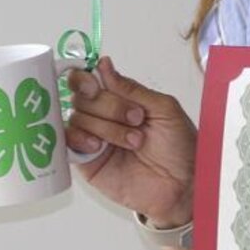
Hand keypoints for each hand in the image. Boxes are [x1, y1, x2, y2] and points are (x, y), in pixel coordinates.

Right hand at [65, 56, 196, 227]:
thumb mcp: (163, 108)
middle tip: (136, 119)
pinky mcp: (87, 163)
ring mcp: (93, 138)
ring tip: (133, 142)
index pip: (88, 79)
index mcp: (121, 98)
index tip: (93, 84)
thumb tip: (103, 65)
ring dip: (106, 127)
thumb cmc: (180, 147)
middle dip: (109, 106)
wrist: (183, 185)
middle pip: (82, 97)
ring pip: (77, 118)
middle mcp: (103, 116)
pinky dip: (79, 140)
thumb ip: (131, 88)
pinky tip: (98, 146)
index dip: (83, 77)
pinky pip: (67, 145)